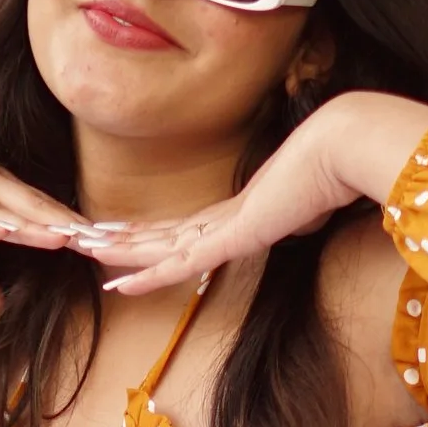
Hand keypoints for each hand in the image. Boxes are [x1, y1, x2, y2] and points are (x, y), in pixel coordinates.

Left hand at [91, 92, 427, 296]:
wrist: (346, 144)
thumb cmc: (340, 170)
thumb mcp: (318, 204)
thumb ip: (305, 214)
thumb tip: (311, 216)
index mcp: (244, 210)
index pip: (188, 230)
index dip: (155, 236)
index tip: (127, 238)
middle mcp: (227, 215)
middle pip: (163, 233)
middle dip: (123, 238)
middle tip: (83, 238)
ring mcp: (226, 224)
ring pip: (159, 245)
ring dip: (121, 251)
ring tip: (81, 251)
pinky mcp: (232, 234)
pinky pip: (179, 262)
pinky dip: (147, 274)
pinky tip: (118, 282)